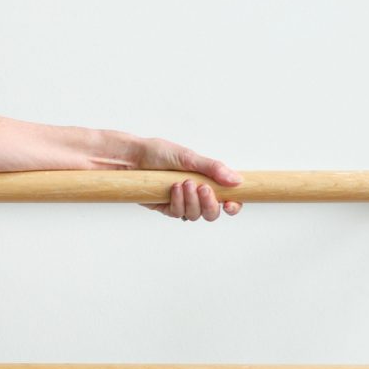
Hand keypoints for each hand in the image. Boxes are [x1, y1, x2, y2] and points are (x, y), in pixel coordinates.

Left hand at [115, 135, 242, 220]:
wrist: (132, 157)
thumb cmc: (159, 153)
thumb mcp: (189, 157)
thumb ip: (213, 169)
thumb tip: (237, 180)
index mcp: (207, 180)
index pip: (227, 199)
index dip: (233, 206)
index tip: (231, 204)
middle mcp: (195, 194)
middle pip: (212, 213)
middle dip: (210, 204)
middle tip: (202, 188)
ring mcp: (181, 202)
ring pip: (195, 215)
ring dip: (192, 201)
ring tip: (183, 183)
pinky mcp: (165, 208)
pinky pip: (177, 213)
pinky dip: (178, 202)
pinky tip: (173, 188)